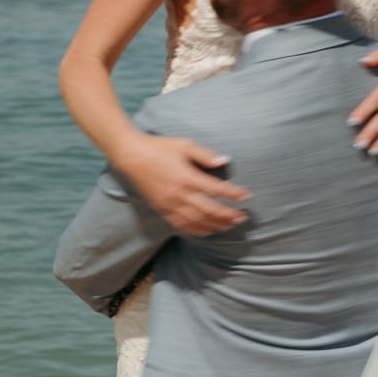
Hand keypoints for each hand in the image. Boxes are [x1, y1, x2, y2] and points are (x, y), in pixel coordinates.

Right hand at [121, 133, 249, 235]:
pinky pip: (181, 225)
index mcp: (187, 177)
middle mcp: (179, 194)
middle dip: (228, 215)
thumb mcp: (184, 145)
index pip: (216, 189)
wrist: (131, 157)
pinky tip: (207, 231)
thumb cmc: (158, 147)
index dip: (233, 194)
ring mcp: (170, 204)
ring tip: (229, 225)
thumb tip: (225, 160)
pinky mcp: (162, 210)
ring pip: (197, 221)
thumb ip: (205, 154)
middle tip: (243, 217)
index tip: (246, 196)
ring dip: (215, 225)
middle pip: (209, 210)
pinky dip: (196, 230)